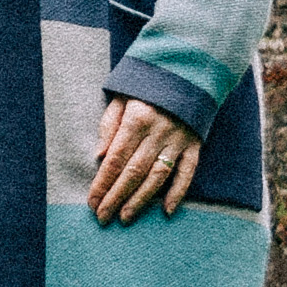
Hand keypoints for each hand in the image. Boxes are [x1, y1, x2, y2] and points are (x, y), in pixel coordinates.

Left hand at [89, 97, 201, 224]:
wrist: (189, 68)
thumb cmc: (148, 85)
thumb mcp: (122, 96)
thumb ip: (109, 125)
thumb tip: (99, 157)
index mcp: (136, 119)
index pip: (114, 160)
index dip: (102, 184)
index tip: (92, 202)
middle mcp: (157, 132)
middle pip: (133, 172)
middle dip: (116, 197)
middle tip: (103, 218)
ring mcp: (178, 139)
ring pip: (157, 176)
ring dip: (141, 200)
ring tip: (126, 217)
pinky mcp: (195, 144)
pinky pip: (187, 172)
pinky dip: (178, 192)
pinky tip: (167, 210)